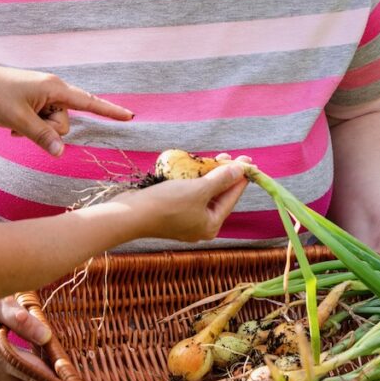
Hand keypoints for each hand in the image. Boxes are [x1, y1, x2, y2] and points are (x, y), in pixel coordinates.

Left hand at [0, 65, 132, 157]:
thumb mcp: (19, 121)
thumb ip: (43, 137)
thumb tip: (62, 153)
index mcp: (54, 88)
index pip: (88, 102)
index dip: (110, 111)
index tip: (130, 116)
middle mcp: (52, 89)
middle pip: (65, 122)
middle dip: (49, 130)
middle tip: (23, 125)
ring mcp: (43, 95)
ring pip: (53, 124)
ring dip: (37, 130)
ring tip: (15, 123)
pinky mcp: (34, 101)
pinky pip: (42, 122)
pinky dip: (31, 127)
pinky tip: (13, 125)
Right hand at [113, 161, 249, 242]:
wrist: (132, 214)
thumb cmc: (168, 204)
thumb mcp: (198, 189)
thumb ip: (221, 179)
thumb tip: (240, 170)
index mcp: (211, 224)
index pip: (231, 197)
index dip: (240, 177)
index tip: (248, 161)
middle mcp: (200, 224)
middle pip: (218, 195)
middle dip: (223, 174)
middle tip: (229, 156)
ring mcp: (185, 219)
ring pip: (203, 193)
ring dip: (208, 175)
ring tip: (213, 158)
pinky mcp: (172, 212)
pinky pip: (189, 194)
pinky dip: (193, 181)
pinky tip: (194, 168)